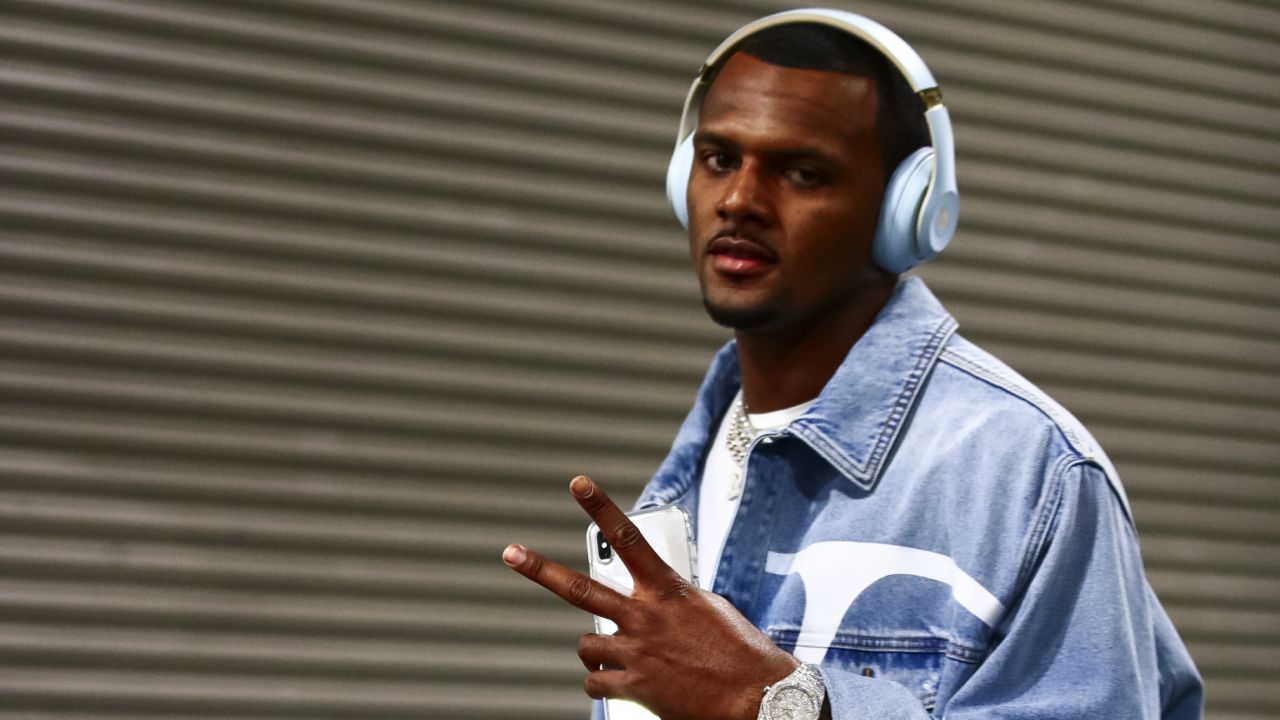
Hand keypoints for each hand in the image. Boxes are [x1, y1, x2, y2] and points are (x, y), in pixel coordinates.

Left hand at [503, 475, 798, 719]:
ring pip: (586, 644)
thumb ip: (670, 599)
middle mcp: (645, 617)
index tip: (578, 484)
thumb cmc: (740, 653)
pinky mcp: (634, 686)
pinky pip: (596, 683)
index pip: (628, 538)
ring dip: (596, 651)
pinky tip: (623, 682)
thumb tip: (652, 602)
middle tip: (512, 553)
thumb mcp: (708, 609)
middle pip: (580, 588)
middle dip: (540, 569)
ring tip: (620, 656)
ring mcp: (636, 652)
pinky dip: (603, 683)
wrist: (757, 699)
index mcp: (667, 591)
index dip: (600, 508)